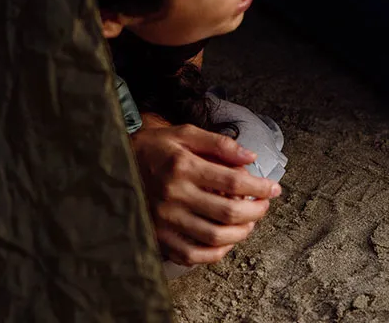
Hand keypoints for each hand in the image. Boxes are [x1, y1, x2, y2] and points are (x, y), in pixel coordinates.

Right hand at [130, 119, 280, 266]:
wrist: (115, 165)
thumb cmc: (155, 148)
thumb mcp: (185, 134)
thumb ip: (220, 144)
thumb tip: (251, 157)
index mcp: (184, 167)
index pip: (234, 182)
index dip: (260, 188)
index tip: (274, 188)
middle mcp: (174, 195)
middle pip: (228, 212)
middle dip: (256, 211)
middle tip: (264, 205)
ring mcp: (165, 219)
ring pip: (213, 236)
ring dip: (240, 233)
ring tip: (250, 223)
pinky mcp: (157, 236)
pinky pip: (190, 254)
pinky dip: (214, 253)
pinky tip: (226, 243)